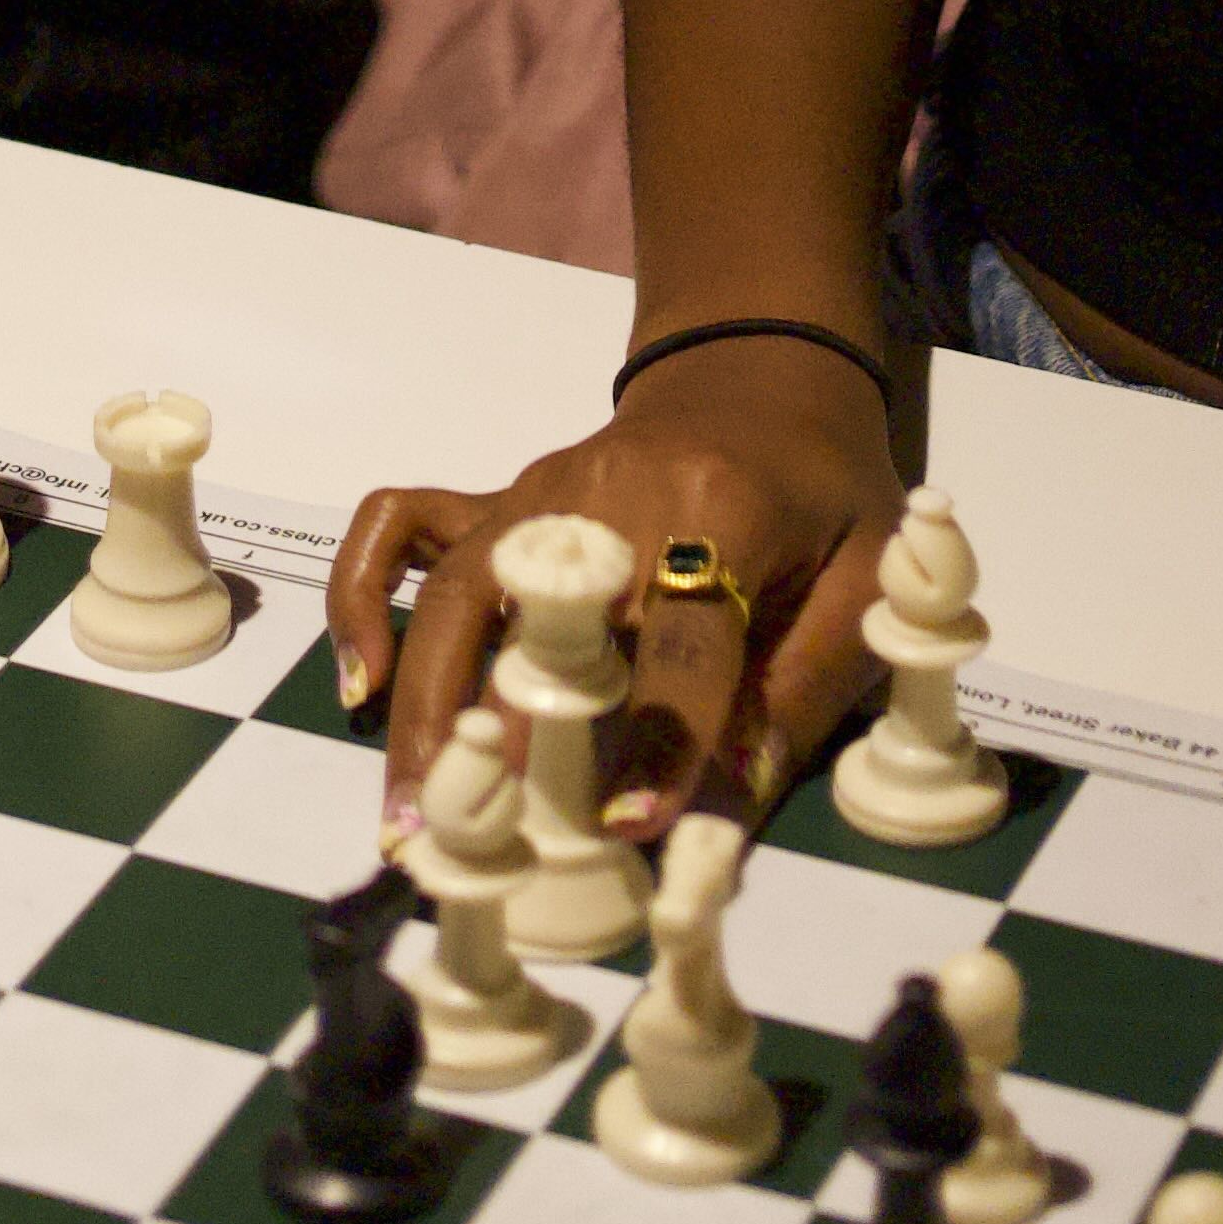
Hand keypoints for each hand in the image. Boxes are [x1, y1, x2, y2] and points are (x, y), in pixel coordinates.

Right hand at [329, 348, 906, 841]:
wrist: (762, 374)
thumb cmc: (822, 489)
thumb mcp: (862, 581)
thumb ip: (802, 690)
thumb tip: (725, 811)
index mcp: (723, 516)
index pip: (685, 641)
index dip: (661, 738)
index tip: (625, 826)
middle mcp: (612, 498)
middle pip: (540, 621)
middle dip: (504, 740)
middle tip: (475, 849)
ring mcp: (539, 493)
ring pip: (455, 591)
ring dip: (422, 704)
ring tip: (408, 812)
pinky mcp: (500, 499)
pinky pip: (402, 525)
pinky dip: (364, 595)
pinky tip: (360, 679)